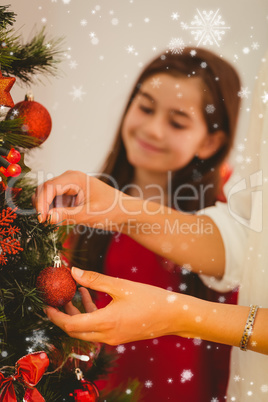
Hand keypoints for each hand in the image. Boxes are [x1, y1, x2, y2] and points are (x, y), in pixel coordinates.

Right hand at [33, 170, 121, 225]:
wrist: (124, 212)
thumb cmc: (112, 210)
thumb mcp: (90, 215)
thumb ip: (68, 216)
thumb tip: (48, 218)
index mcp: (75, 178)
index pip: (49, 187)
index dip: (41, 203)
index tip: (42, 220)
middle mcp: (69, 179)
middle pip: (44, 189)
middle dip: (41, 205)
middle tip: (44, 223)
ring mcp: (69, 186)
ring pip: (47, 195)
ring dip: (46, 208)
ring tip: (54, 222)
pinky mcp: (69, 195)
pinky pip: (54, 201)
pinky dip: (52, 210)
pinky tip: (59, 220)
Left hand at [45, 268, 189, 344]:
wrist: (174, 316)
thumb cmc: (150, 299)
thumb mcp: (121, 286)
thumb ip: (96, 279)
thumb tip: (74, 271)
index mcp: (106, 323)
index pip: (70, 325)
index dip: (55, 315)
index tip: (46, 304)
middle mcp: (107, 335)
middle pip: (75, 330)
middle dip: (62, 315)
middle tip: (55, 299)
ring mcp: (113, 337)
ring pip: (86, 330)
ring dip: (76, 314)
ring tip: (73, 294)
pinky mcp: (119, 335)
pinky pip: (97, 328)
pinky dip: (90, 315)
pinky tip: (90, 297)